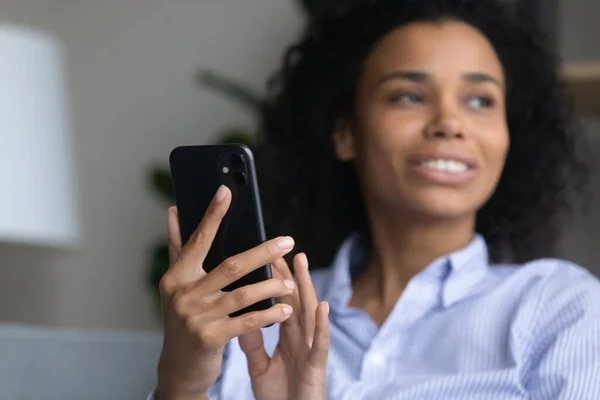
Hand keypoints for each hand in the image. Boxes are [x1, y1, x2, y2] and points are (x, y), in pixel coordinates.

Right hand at [156, 185, 297, 399]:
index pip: (198, 240)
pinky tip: (286, 308)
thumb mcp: (177, 285)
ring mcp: (197, 317)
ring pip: (243, 294)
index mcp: (176, 276)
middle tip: (287, 241)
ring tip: (290, 281)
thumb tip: (175, 210)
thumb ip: (178, 247)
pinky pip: (247, 321)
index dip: (213, 215)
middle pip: (231, 265)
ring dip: (271, 285)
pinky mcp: (211, 338)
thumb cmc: (182, 319)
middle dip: (263, 252)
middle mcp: (184, 294)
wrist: (179, 366)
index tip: (226, 191)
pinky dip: (269, 314)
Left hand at [239, 253, 329, 399]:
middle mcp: (302, 338)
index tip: (268, 258)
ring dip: (307, 287)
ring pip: (310, 313)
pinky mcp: (317, 366)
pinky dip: (322, 324)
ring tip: (301, 263)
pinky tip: (321, 306)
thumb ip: (252, 343)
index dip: (277, 281)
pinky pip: (320, 343)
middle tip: (284, 249)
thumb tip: (240, 317)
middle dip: (292, 275)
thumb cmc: (278, 395)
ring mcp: (311, 350)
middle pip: (297, 300)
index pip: (283, 301)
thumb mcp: (259, 366)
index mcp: (288, 336)